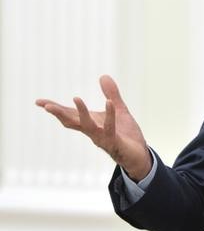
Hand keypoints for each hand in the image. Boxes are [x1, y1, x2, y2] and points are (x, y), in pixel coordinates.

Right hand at [36, 75, 151, 180]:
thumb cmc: (126, 134)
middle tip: (46, 105)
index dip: (55, 108)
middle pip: (72, 121)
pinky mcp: (114, 141)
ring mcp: (101, 137)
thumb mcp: (118, 110)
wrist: (138, 155)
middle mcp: (92, 131)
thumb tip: (103, 76)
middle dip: (59, 113)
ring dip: (81, 112)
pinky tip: (109, 102)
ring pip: (87, 125)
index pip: (69, 114)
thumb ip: (111, 94)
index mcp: (90, 123)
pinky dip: (109, 115)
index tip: (38, 102)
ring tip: (76, 98)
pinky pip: (110, 127)